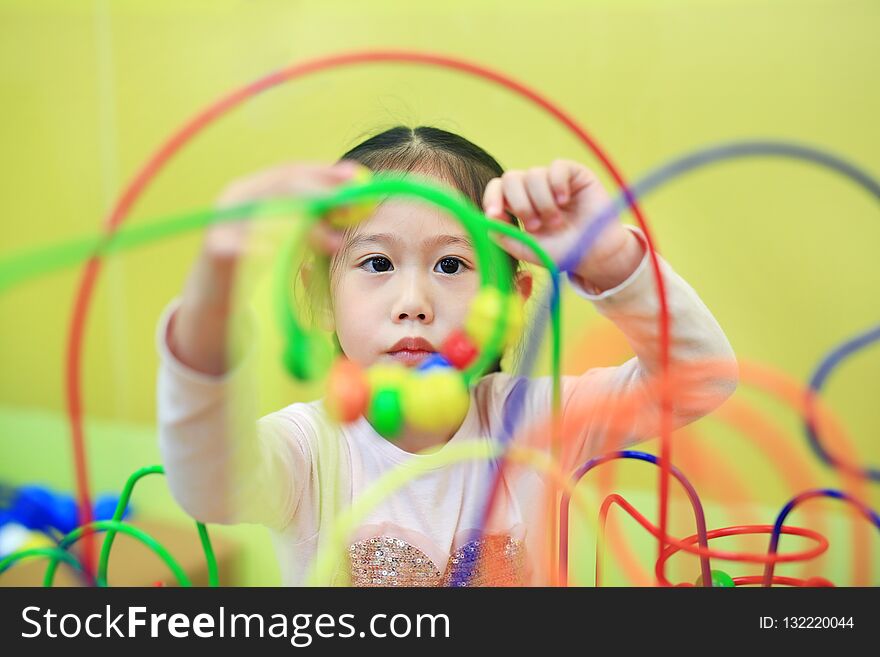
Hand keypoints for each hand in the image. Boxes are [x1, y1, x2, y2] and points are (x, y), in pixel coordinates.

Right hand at [206, 160, 358, 265]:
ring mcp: (222, 223)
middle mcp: (234, 200)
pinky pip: (244, 247)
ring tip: (335, 243)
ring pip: (268, 214)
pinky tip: (285, 253)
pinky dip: (264, 247)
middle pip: (281, 188)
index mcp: (251, 189)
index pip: (291, 171)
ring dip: (307, 227)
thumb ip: (311, 218)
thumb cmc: (257, 263)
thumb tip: (354, 205)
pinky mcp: (216, 252)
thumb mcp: (284, 234)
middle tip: (350, 211)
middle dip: (322, 197)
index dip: (325, 173)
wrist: (214, 296)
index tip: (356, 179)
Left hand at [482, 160, 644, 291]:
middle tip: (534, 226)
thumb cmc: (561, 252)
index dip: (492, 198)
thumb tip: (487, 219)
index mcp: (517, 204)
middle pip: (511, 178)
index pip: (496, 189)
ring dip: (542, 202)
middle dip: (520, 203)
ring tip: (555, 222)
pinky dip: (557, 185)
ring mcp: (552, 180)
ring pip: (534, 174)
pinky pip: (557, 167)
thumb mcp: (528, 249)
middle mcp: (532, 189)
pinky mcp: (574, 173)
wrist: (594, 255)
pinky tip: (564, 201)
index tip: (495, 214)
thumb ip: (505, 236)